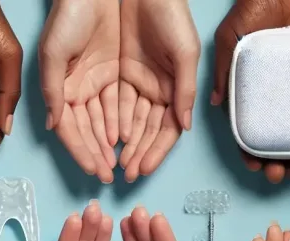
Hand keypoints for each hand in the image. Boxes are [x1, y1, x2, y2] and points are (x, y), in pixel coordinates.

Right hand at [39, 0, 119, 182]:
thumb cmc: (67, 17)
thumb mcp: (53, 54)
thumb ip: (53, 92)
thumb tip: (54, 126)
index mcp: (60, 89)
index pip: (70, 129)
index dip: (81, 150)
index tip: (93, 169)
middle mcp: (77, 91)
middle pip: (88, 130)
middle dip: (97, 154)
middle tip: (109, 175)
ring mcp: (97, 84)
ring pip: (105, 121)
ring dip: (111, 144)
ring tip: (121, 164)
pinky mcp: (115, 75)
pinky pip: (120, 105)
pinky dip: (123, 122)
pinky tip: (128, 139)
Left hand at [119, 0, 198, 181]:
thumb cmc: (171, 14)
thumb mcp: (185, 53)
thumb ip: (184, 91)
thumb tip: (184, 127)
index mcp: (174, 88)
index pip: (166, 129)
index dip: (156, 151)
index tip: (144, 169)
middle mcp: (155, 89)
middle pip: (146, 130)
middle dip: (137, 153)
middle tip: (126, 175)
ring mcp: (136, 82)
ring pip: (128, 121)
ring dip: (122, 144)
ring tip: (113, 164)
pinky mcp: (116, 72)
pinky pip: (111, 103)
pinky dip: (108, 122)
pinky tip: (104, 140)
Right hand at [213, 0, 289, 183]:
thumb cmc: (251, 9)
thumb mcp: (229, 38)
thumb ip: (222, 70)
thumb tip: (218, 104)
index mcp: (251, 94)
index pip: (249, 131)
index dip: (252, 152)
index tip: (257, 166)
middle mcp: (274, 97)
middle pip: (277, 139)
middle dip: (279, 162)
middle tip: (282, 175)